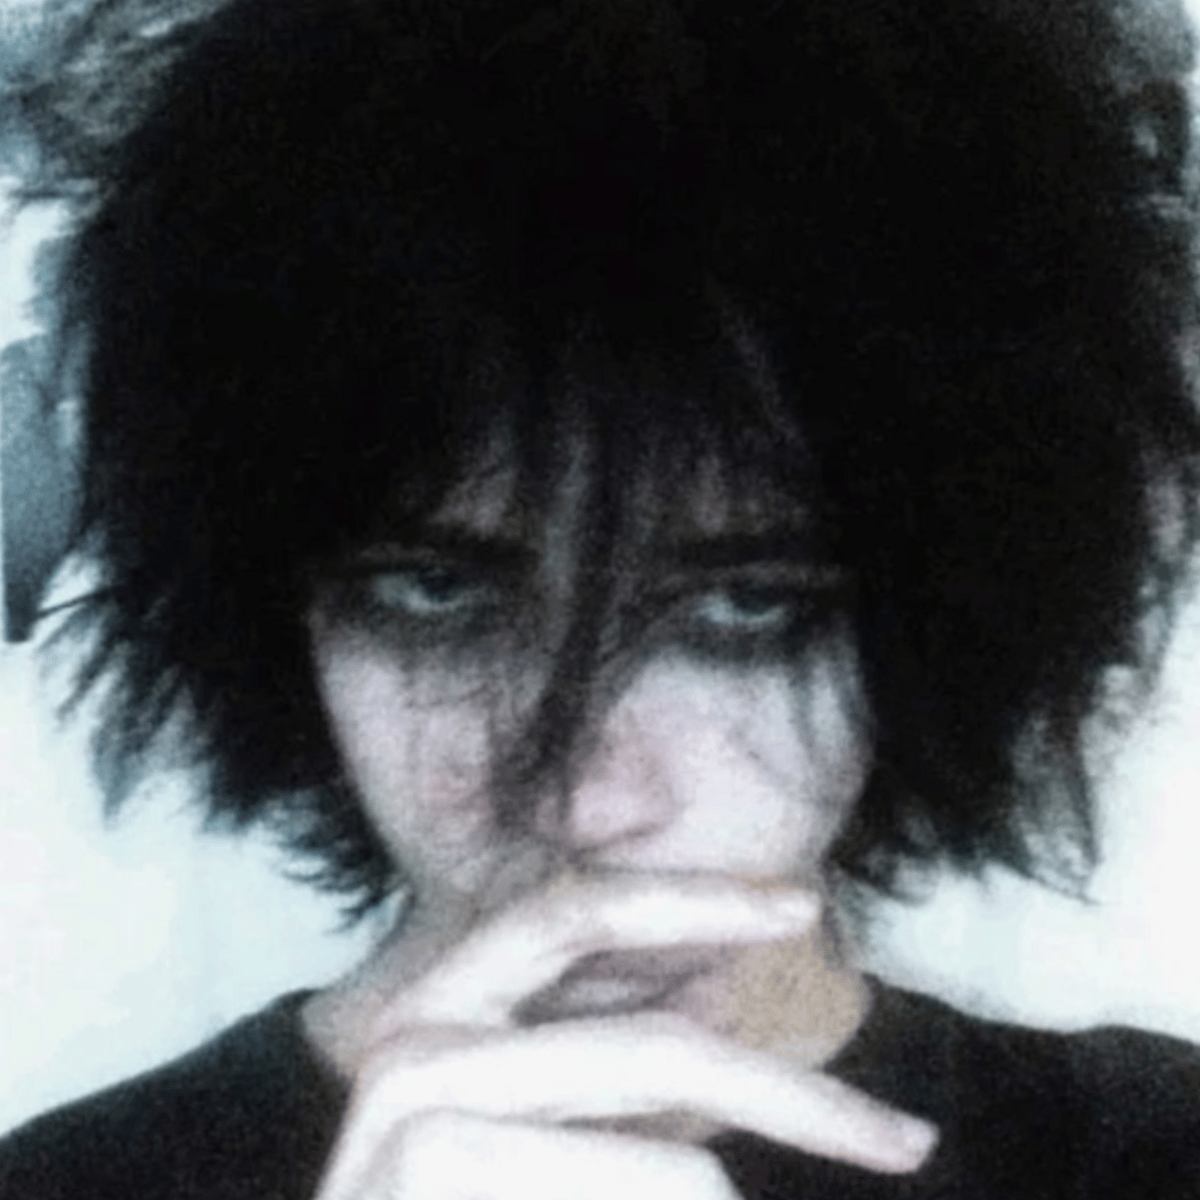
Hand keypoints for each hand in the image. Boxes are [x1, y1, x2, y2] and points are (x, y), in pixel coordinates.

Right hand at [315, 873, 936, 1199]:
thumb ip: (606, 1052)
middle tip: (907, 1142)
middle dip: (799, 1100)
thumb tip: (717, 983)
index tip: (802, 904)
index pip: (577, 912)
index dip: (694, 898)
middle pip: (660, 1053)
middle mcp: (417, 1043)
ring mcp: (418, 1121)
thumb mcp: (532, 1114)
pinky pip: (666, 1195)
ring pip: (681, 1177)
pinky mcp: (432, 1174)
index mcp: (443, 1004)